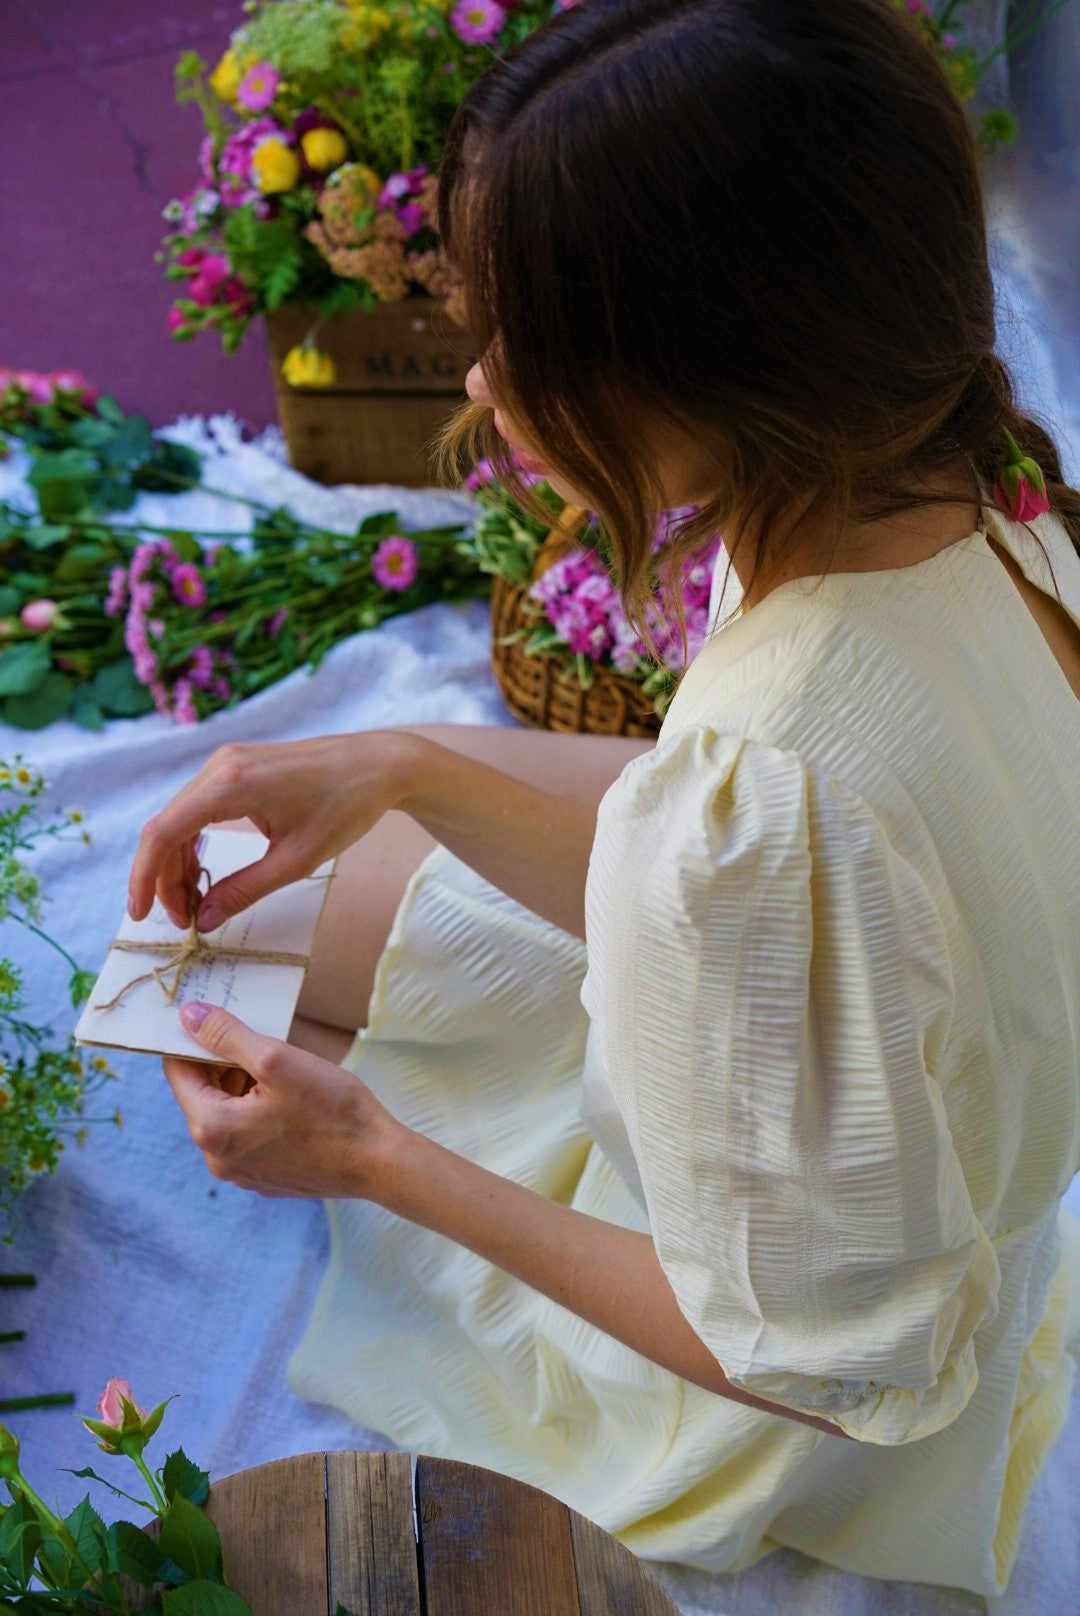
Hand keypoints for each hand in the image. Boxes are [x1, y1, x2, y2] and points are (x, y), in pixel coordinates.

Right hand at [128, 731, 416, 932]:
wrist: (381, 765)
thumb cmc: (346, 807)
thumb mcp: (296, 861)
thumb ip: (244, 891)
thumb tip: (205, 920)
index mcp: (229, 783)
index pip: (163, 833)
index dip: (144, 878)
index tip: (140, 915)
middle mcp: (219, 766)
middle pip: (167, 828)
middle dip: (166, 878)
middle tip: (184, 921)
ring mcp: (227, 763)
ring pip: (181, 819)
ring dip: (179, 863)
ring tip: (195, 906)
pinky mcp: (238, 767)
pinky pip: (201, 808)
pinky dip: (196, 843)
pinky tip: (204, 875)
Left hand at [162, 1001, 403, 1199]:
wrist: (378, 1161)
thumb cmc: (332, 1109)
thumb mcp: (277, 1060)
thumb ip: (226, 1035)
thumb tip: (188, 1015)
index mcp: (211, 1129)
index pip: (177, 1071)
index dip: (193, 1038)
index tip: (215, 1016)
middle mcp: (216, 1158)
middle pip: (202, 1094)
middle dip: (224, 1063)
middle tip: (260, 1039)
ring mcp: (240, 1172)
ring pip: (226, 1113)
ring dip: (243, 1086)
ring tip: (282, 1070)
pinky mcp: (263, 1177)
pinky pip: (246, 1135)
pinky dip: (258, 1111)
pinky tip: (292, 1101)